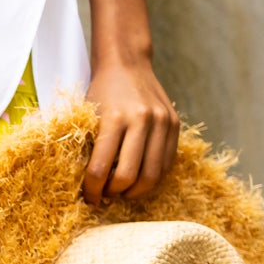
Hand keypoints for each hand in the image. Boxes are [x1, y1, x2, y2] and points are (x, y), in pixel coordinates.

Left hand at [84, 57, 179, 205]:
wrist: (127, 64)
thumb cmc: (101, 93)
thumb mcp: (88, 117)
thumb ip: (91, 148)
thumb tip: (90, 187)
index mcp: (114, 119)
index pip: (100, 169)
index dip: (92, 190)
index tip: (89, 198)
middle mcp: (142, 120)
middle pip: (128, 177)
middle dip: (114, 193)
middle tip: (105, 196)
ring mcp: (162, 122)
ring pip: (152, 176)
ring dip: (135, 191)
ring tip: (122, 190)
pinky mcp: (175, 125)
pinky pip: (166, 164)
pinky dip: (152, 178)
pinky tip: (138, 178)